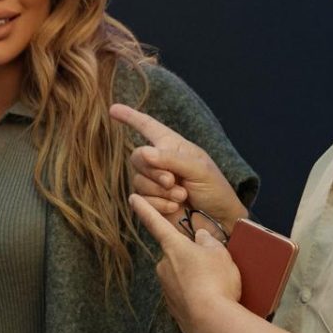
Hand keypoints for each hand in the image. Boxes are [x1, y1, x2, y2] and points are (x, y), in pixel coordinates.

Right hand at [110, 103, 246, 225]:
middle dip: (154, 170)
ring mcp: (154, 183)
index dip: (130, 117)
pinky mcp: (150, 203)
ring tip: (181, 196)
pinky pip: (141, 199)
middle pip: (137, 157)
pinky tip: (174, 207)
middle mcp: (160, 162)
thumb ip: (171, 158)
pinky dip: (158, 204)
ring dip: (159, 190)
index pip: (148, 126)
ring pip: (138, 180)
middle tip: (172, 180)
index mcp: (173, 146)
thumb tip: (144, 152)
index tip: (113, 109)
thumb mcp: (199, 169)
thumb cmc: (215, 191)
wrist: (219, 223)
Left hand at [130, 194, 242, 332]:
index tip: (132, 198)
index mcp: (173, 246)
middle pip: (176, 254)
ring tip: (216, 287)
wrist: (212, 322)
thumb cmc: (216, 282)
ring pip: (181, 275)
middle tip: (214, 267)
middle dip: (191, 258)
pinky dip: (195, 295)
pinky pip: (184, 294)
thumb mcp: (220, 253)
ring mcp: (165, 288)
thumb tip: (200, 237)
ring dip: (195, 278)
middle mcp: (163, 265)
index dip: (144, 209)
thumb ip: (208, 241)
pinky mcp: (172, 307)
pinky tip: (210, 301)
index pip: (155, 223)